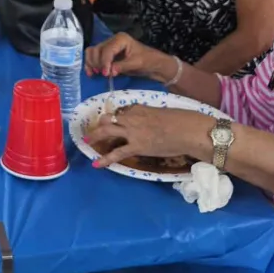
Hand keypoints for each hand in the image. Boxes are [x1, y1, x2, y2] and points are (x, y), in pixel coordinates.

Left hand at [82, 105, 211, 168]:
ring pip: (107, 131)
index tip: (113, 121)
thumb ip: (150, 116)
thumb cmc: (181, 120)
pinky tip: (95, 164)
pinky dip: (104, 159)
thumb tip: (147, 122)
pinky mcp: (136, 147)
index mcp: (139, 108)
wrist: (187, 130)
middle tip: (92, 129)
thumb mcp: (161, 113)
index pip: (122, 111)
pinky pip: (116, 153)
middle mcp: (131, 118)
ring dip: (94, 136)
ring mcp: (132, 132)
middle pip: (109, 118)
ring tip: (86, 141)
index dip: (116, 117)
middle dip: (99, 124)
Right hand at [84, 33, 167, 78]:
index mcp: (121, 39)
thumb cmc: (147, 61)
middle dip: (97, 63)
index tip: (105, 74)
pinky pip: (93, 57)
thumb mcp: (136, 63)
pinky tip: (91, 73)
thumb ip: (122, 66)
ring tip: (96, 74)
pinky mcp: (106, 54)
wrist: (153, 64)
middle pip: (97, 50)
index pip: (107, 50)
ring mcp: (108, 46)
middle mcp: (112, 40)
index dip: (105, 62)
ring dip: (92, 64)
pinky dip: (90, 64)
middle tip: (103, 74)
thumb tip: (109, 71)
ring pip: (92, 53)